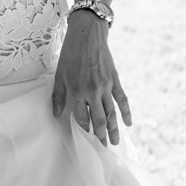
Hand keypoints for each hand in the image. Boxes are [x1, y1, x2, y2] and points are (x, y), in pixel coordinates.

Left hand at [53, 11, 131, 145]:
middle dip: (101, 135)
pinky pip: (123, 100)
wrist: (88, 36)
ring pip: (111, 113)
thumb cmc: (70, 55)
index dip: (84, 129)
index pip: (81, 116)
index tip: (86, 140)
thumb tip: (57, 114)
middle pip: (98, 118)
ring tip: (115, 142)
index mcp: (77, 90)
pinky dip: (126, 112)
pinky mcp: (115, 81)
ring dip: (113, 128)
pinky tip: (128, 123)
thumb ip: (59, 96)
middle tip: (104, 148)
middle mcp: (92, 91)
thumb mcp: (60, 75)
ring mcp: (106, 86)